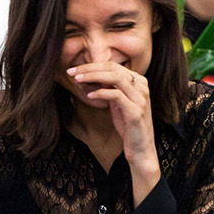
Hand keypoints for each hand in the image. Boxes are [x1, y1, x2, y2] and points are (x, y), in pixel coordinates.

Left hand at [67, 63, 158, 179]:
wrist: (140, 148)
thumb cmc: (128, 124)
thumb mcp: (117, 102)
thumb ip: (109, 88)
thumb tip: (88, 76)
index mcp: (139, 81)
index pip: (112, 65)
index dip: (92, 65)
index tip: (74, 70)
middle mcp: (142, 87)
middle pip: (113, 68)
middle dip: (89, 68)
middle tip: (72, 72)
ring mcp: (140, 99)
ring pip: (116, 78)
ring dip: (93, 77)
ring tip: (78, 80)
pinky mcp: (136, 112)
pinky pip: (117, 96)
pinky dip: (101, 93)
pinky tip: (89, 95)